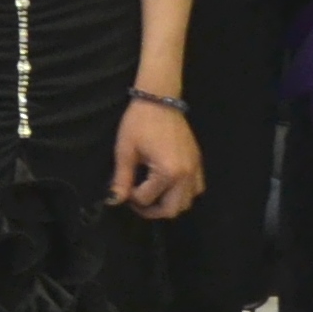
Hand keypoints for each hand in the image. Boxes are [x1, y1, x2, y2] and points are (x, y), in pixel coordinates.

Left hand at [109, 97, 201, 217]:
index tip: (124, 188)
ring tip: (153, 194)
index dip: (131, 198)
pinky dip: (183, 193)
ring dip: (169, 204)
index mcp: (168, 171)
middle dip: (153, 211)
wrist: (160, 100)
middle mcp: (186, 174)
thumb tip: (114, 201)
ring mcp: (195, 169)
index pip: (147, 199)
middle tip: (138, 202)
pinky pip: (196, 189)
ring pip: (187, 202)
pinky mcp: (198, 163)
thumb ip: (122, 179)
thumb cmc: (139, 123)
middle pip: (172, 210)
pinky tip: (169, 185)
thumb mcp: (126, 151)